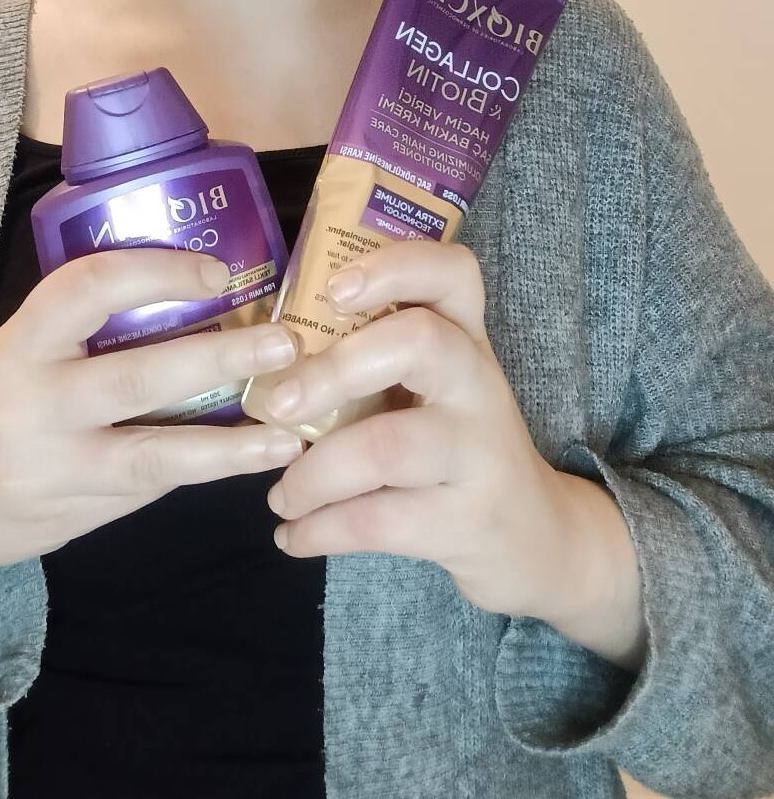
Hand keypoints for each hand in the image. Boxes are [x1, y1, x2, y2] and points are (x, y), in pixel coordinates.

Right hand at [0, 248, 304, 566]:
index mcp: (26, 342)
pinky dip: (202, 471)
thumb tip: (200, 298)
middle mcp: (38, 404)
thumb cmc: (0, 399)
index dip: (158, 273)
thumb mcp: (26, 349)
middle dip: (220, 360)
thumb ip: (89, 330)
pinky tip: (251, 461)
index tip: (218, 272)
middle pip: (139, 376)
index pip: (91, 289)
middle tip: (285, 345)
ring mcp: (56, 467)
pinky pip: (149, 489)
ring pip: (154, 455)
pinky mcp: (75, 515)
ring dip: (230, 446)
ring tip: (288, 436)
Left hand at [260, 240, 569, 617]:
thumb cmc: (458, 446)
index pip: (452, 272)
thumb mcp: (437, 390)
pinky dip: (321, 530)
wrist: (538, 537)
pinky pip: (379, 521)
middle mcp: (479, 383)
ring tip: (280, 496)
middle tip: (277, 406)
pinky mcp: (468, 522)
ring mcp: (479, 453)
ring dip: (313, 474)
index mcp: (465, 338)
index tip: (335, 289)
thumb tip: (266, 357)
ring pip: (387, 446)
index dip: (394, 267)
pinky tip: (293, 536)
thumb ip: (376, 360)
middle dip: (334, 370)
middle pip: (418, 343)